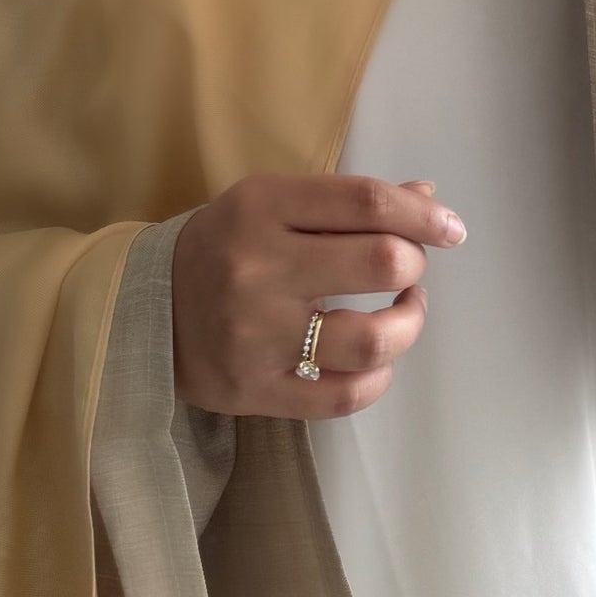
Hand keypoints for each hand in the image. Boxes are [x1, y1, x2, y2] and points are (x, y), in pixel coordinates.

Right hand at [170, 172, 465, 417]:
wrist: (145, 311)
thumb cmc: (225, 246)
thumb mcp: (272, 202)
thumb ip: (348, 201)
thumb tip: (429, 201)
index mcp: (262, 207)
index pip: (365, 201)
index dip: (422, 215)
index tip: (450, 228)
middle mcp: (258, 268)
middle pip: (380, 262)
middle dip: (413, 264)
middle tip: (407, 268)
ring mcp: (256, 336)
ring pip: (372, 338)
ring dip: (408, 323)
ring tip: (403, 312)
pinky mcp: (256, 391)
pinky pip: (344, 395)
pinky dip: (379, 378)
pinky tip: (378, 360)